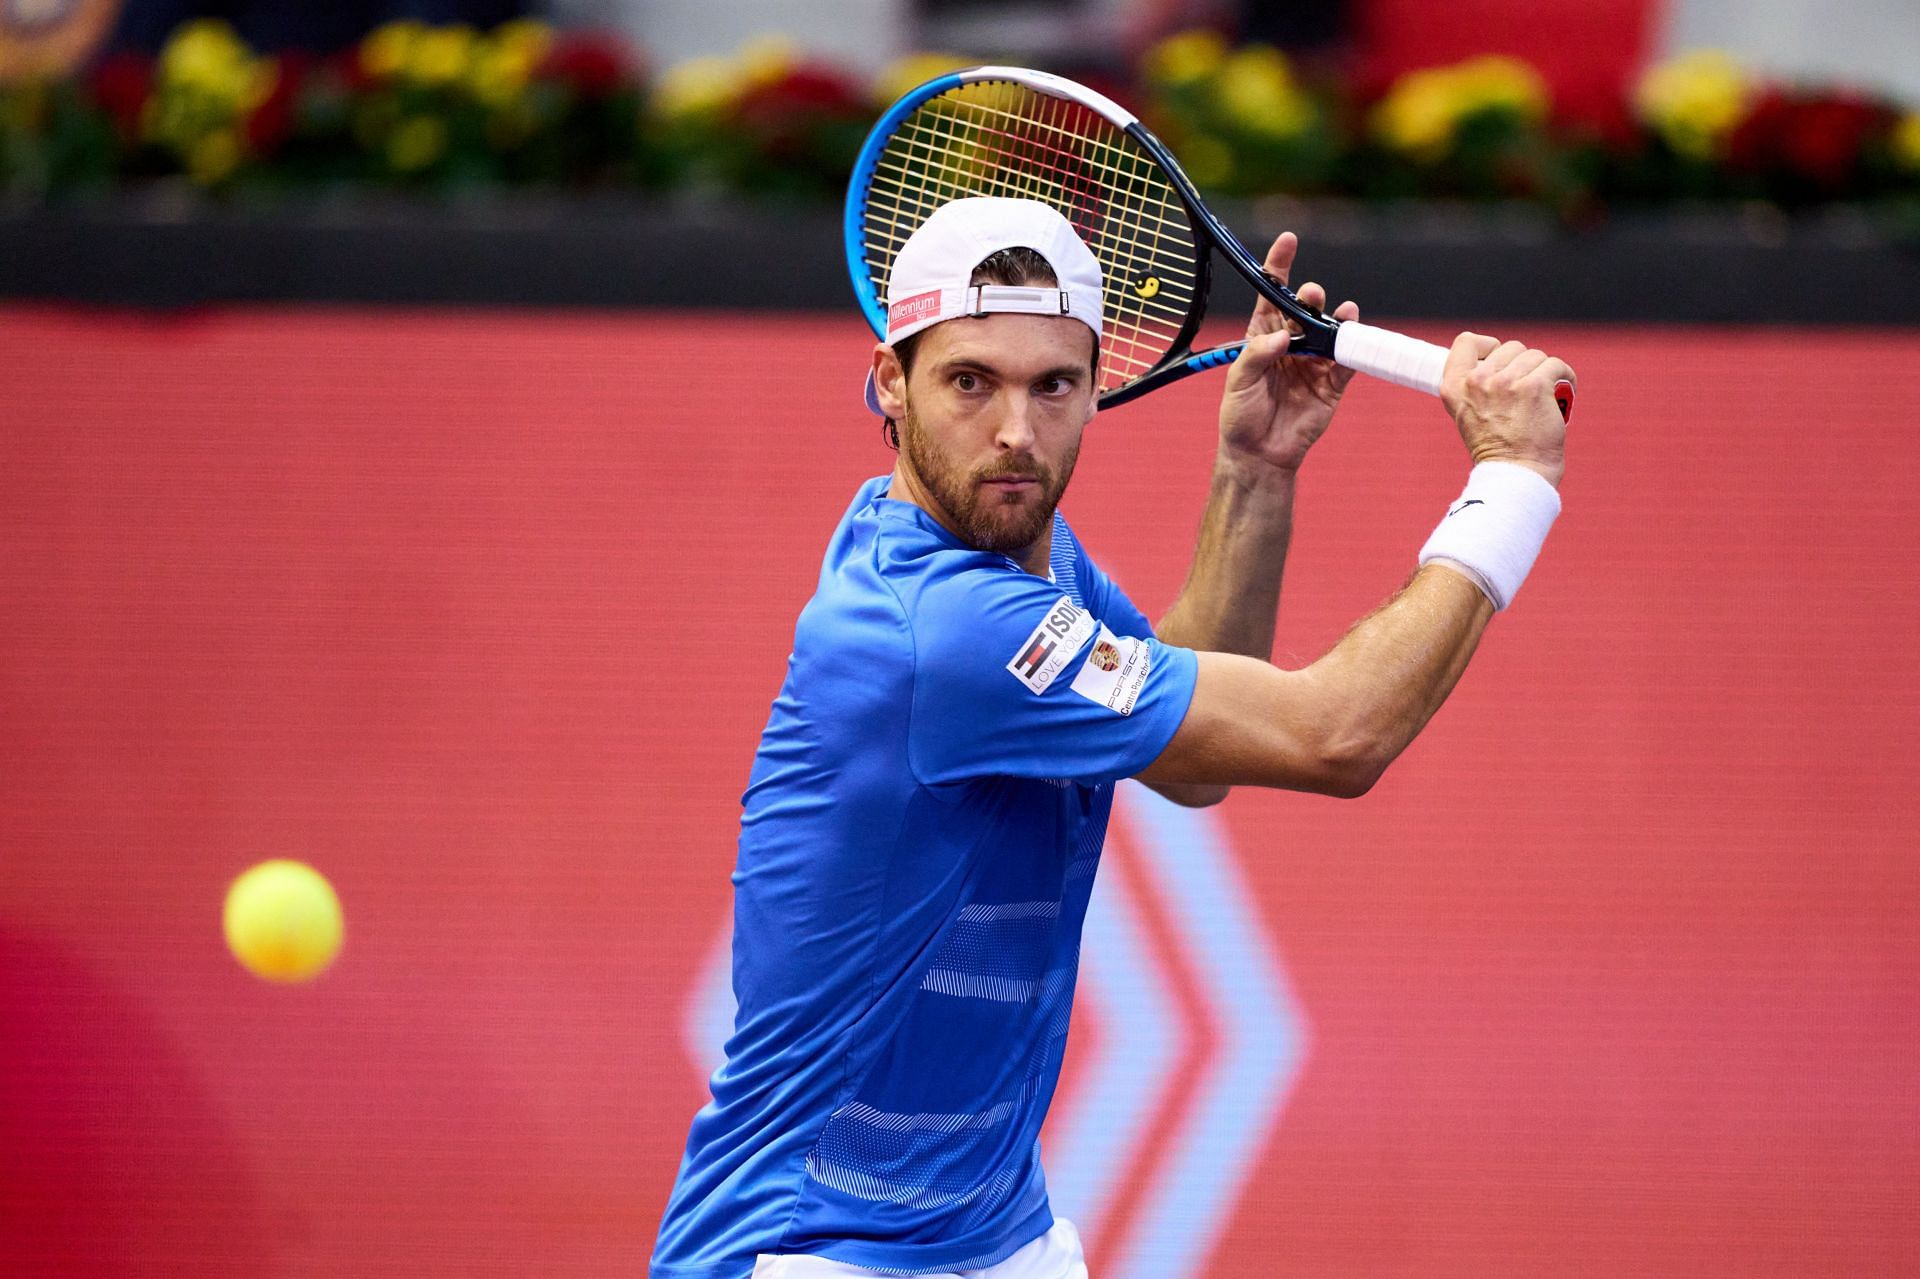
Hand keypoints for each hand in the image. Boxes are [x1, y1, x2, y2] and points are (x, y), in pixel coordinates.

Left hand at [1216, 232, 1359, 476]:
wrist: (1259, 454)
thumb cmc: (1241, 415)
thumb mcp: (1238, 381)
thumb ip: (1258, 354)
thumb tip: (1284, 335)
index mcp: (1263, 336)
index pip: (1273, 294)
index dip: (1280, 267)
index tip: (1288, 241)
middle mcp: (1291, 343)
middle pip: (1305, 310)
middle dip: (1310, 298)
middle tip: (1311, 295)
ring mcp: (1313, 362)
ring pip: (1330, 332)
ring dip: (1337, 318)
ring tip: (1341, 311)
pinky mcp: (1332, 384)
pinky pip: (1347, 362)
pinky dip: (1353, 349)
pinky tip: (1354, 334)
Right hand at [1439, 333, 1575, 487]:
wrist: (1517, 476)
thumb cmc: (1498, 450)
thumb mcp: (1470, 415)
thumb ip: (1477, 387)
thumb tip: (1499, 359)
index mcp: (1454, 388)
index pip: (1465, 342)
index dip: (1487, 347)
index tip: (1500, 363)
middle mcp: (1476, 381)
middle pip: (1510, 347)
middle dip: (1524, 366)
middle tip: (1527, 393)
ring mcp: (1504, 382)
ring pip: (1535, 356)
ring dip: (1544, 374)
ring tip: (1544, 398)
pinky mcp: (1533, 386)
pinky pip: (1556, 365)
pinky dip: (1565, 379)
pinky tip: (1562, 395)